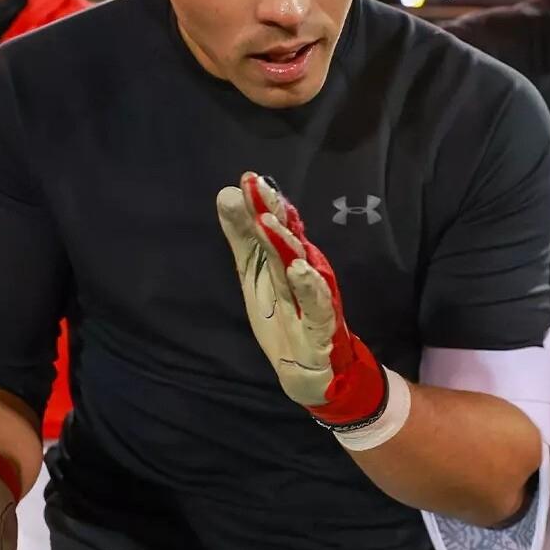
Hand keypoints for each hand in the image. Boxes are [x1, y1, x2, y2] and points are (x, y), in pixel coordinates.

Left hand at [215, 171, 386, 426]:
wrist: (312, 370)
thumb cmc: (284, 315)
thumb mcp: (254, 275)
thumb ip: (242, 238)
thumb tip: (226, 193)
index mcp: (286, 258)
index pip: (274, 227)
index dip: (262, 204)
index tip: (247, 179)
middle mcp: (304, 271)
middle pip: (287, 240)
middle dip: (273, 214)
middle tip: (257, 188)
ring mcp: (315, 297)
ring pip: (301, 266)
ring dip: (286, 244)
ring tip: (268, 223)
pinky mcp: (322, 326)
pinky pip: (318, 305)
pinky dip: (310, 287)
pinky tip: (299, 269)